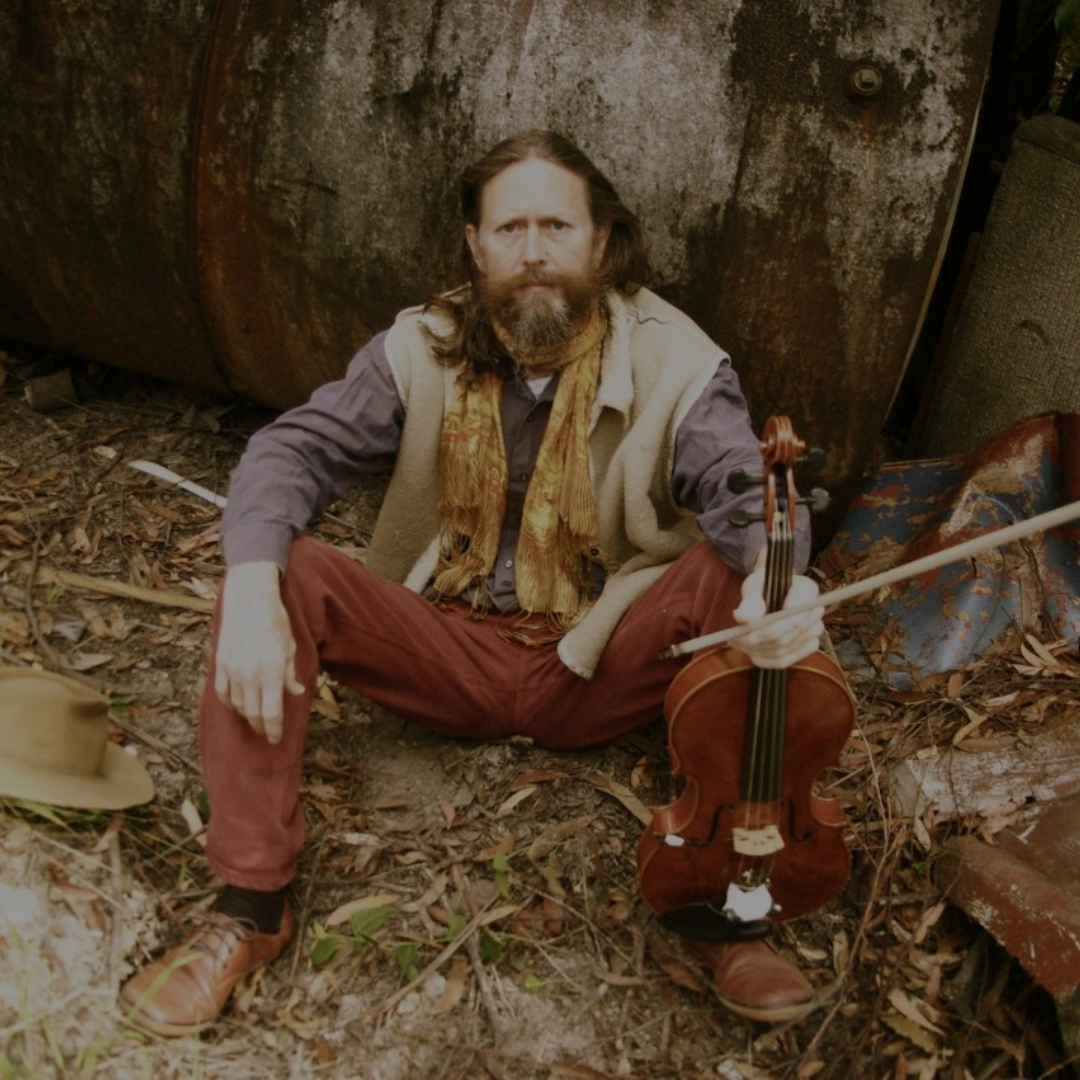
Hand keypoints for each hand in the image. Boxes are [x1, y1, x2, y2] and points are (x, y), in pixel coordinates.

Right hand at [213, 561, 304, 743]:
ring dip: (247, 715)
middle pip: (253, 713)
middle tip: (267, 732)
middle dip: (261, 727)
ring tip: (255, 718)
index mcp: (271, 673)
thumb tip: (296, 693)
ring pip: (238, 705)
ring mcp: (233, 670)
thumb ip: (290, 674)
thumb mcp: (290, 647)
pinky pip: (223, 692)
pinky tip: (237, 705)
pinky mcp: (221, 664)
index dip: (274, 730)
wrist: (248, 600)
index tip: (276, 739)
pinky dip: (230, 702)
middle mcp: (250, 675)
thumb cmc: (275, 621)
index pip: (272, 713)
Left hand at [733, 565, 823, 669]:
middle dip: (758, 642)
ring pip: (783, 651)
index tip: (747, 634)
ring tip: (736, 642)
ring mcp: (813, 631)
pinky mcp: (807, 646)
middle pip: (787, 637)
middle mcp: (815, 612)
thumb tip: (741, 618)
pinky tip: (749, 652)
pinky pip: (784, 660)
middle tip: (734, 639)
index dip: (771, 630)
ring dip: (756, 651)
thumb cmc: (763, 587)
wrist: (772, 592)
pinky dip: (763, 660)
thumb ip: (750, 601)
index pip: (794, 618)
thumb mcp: (754, 586)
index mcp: (807, 590)